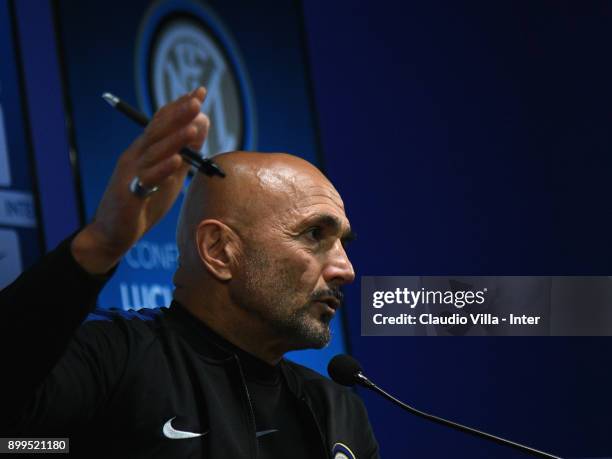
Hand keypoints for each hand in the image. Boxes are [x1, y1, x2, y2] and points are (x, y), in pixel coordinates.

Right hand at [71, 87, 209, 273]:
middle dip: (178, 114)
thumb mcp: (170, 176)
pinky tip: (176, 161)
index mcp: (144, 150)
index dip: (179, 106)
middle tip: (197, 98)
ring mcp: (131, 174)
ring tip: (193, 125)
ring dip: (175, 138)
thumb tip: (203, 125)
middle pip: (158, 131)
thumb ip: (186, 152)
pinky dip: (162, 169)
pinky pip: (147, 180)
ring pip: (154, 152)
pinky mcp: (129, 194)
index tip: (199, 91)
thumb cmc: (143, 205)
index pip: (161, 122)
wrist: (112, 234)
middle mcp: (135, 156)